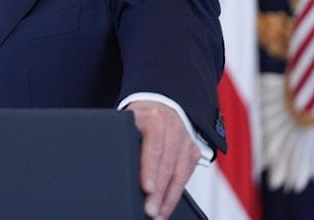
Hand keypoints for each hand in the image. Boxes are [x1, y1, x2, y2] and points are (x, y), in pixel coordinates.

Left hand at [127, 101, 200, 218]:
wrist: (159, 105)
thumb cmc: (139, 118)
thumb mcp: (128, 122)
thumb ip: (126, 140)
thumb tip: (121, 166)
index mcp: (154, 119)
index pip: (154, 148)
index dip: (150, 170)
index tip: (146, 189)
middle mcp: (173, 128)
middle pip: (167, 165)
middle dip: (159, 192)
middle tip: (150, 210)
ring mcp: (185, 140)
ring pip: (180, 174)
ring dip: (169, 198)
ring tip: (158, 214)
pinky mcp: (193, 151)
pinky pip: (186, 175)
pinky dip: (176, 193)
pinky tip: (167, 206)